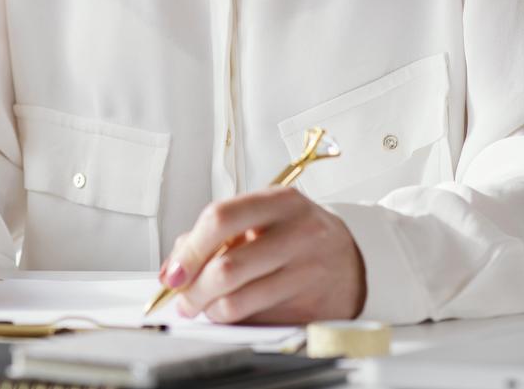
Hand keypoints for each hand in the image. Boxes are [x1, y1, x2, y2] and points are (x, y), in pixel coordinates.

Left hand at [160, 187, 364, 323]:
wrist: (351, 260)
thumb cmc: (298, 234)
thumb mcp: (265, 215)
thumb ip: (218, 232)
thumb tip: (174, 265)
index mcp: (281, 202)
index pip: (221, 219)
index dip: (189, 250)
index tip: (173, 272)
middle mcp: (298, 234)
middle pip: (227, 268)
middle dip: (193, 290)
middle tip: (182, 298)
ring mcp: (307, 273)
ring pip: (237, 302)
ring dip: (210, 310)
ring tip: (206, 306)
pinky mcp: (310, 307)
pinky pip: (255, 321)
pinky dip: (234, 321)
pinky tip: (233, 311)